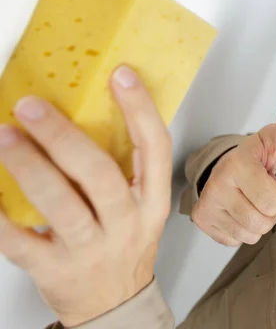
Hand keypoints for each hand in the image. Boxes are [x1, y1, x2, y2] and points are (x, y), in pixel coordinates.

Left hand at [0, 65, 171, 326]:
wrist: (114, 305)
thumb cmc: (125, 247)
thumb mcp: (140, 207)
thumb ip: (122, 168)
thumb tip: (82, 112)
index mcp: (151, 201)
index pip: (155, 149)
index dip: (141, 110)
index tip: (120, 75)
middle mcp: (127, 223)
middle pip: (100, 176)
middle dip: (64, 138)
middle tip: (32, 106)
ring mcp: (92, 249)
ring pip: (61, 205)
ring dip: (30, 166)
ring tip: (4, 137)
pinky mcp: (55, 269)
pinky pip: (19, 241)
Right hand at [192, 101, 275, 245]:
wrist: (225, 167)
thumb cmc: (254, 157)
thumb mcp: (273, 141)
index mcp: (236, 166)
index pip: (272, 203)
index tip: (266, 180)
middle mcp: (216, 186)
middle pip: (262, 223)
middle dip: (268, 212)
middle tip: (259, 193)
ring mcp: (207, 205)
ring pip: (250, 235)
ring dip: (256, 222)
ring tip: (248, 200)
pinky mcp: (202, 221)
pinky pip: (235, 240)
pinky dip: (241, 229)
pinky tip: (236, 210)